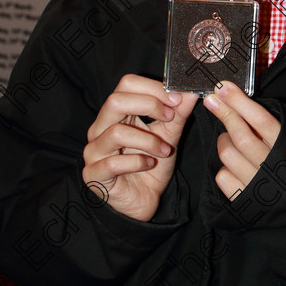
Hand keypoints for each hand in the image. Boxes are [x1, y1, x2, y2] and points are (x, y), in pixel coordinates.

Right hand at [82, 74, 198, 220]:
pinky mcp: (93, 174)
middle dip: (149, 105)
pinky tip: (150, 165)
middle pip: (115, 100)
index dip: (153, 88)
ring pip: (116, 132)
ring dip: (148, 140)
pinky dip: (138, 162)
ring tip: (165, 150)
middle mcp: (100, 128)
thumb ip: (178, 114)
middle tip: (170, 117)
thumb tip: (191, 91)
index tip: (176, 99)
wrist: (144, 200)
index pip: (126, 84)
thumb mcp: (169, 136)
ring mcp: (93, 151)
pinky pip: (113, 163)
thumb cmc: (151, 164)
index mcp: (117, 113)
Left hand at [203, 79, 280, 198]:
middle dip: (224, 113)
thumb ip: (269, 125)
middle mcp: (270, 165)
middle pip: (240, 135)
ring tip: (231, 141)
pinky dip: (224, 168)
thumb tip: (240, 99)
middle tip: (212, 100)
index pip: (260, 119)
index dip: (239, 102)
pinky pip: (222, 176)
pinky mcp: (243, 199)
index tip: (223, 87)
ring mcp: (256, 184)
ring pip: (226, 153)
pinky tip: (234, 166)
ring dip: (224, 142)